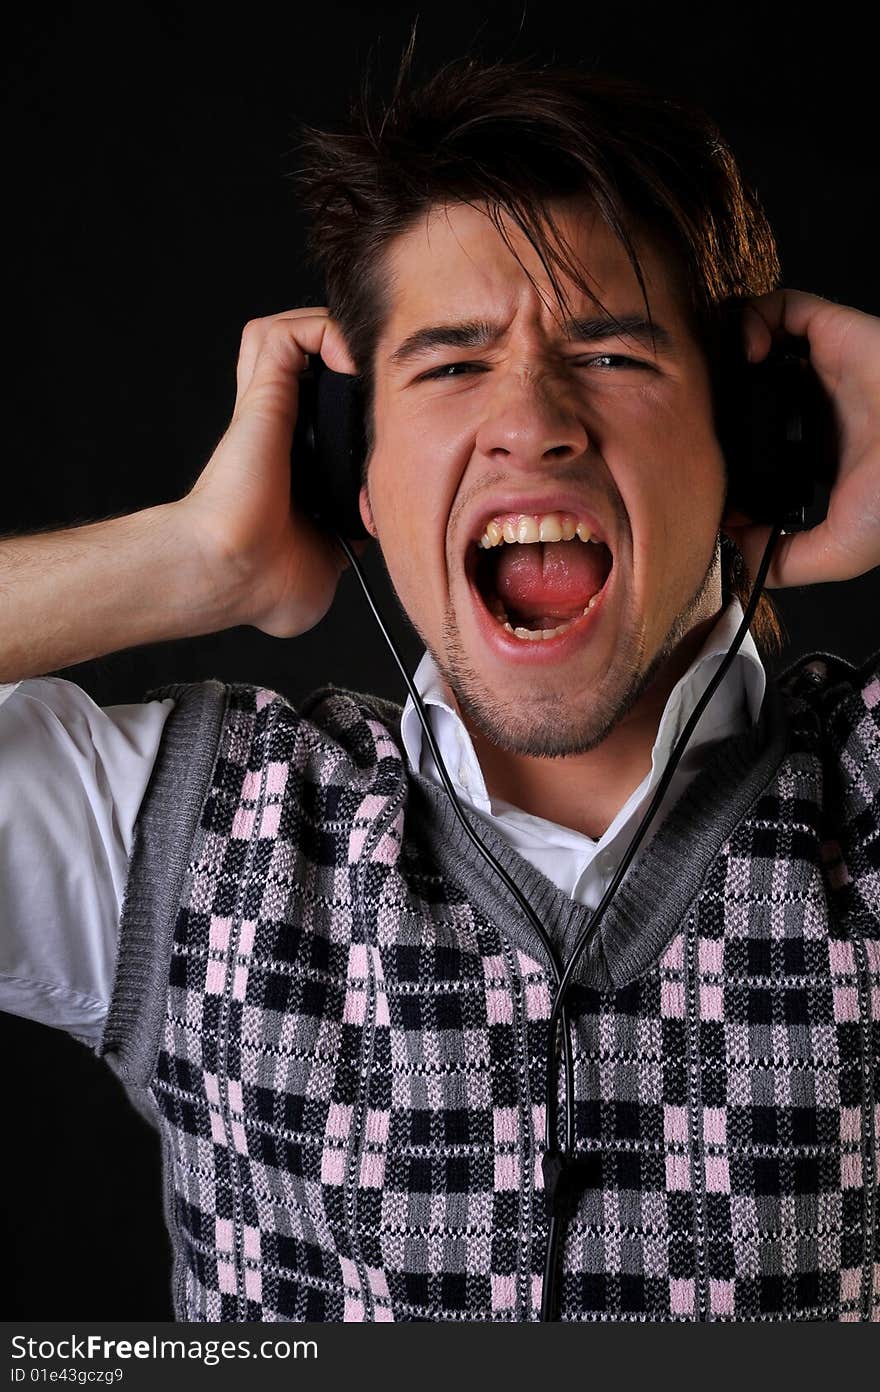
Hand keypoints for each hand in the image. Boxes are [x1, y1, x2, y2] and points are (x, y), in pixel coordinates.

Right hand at [181, 307, 369, 637]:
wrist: (235, 574)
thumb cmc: (263, 584)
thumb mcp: (328, 564)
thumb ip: (353, 539)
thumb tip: (376, 529)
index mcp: (294, 464)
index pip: (322, 408)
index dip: (357, 401)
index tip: (393, 416)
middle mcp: (280, 429)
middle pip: (308, 360)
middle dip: (350, 356)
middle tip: (386, 379)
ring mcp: (269, 408)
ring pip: (293, 332)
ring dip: (333, 334)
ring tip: (366, 363)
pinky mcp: (263, 395)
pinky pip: (291, 334)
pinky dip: (325, 332)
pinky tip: (351, 362)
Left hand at [722, 288, 879, 588]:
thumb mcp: (838, 549)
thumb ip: (785, 559)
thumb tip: (733, 551)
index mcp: (815, 454)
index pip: (754, 445)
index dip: (720, 450)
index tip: (696, 464)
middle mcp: (815, 408)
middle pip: (746, 390)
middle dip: (712, 396)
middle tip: (688, 414)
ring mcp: (822, 368)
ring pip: (757, 344)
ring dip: (725, 351)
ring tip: (714, 379)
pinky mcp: (832, 331)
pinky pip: (781, 307)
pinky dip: (752, 320)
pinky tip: (747, 353)